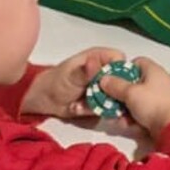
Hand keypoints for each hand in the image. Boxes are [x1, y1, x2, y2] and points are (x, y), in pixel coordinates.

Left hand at [23, 47, 143, 130]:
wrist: (45, 99)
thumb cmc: (56, 81)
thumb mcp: (70, 76)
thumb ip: (84, 71)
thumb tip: (93, 63)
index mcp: (101, 57)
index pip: (122, 61)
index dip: (120, 73)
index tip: (109, 85)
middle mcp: (106, 72)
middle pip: (123, 82)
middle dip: (109, 95)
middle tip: (90, 99)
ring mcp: (105, 87)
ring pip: (116, 98)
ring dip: (99, 105)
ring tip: (79, 105)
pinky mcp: (103, 101)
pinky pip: (108, 109)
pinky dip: (94, 112)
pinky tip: (79, 109)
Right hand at [97, 56, 169, 138]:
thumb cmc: (154, 104)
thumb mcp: (130, 92)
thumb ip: (115, 85)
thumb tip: (104, 79)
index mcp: (153, 71)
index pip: (136, 63)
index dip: (122, 69)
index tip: (112, 79)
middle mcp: (156, 83)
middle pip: (132, 84)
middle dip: (120, 95)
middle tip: (110, 101)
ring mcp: (158, 99)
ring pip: (134, 101)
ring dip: (124, 110)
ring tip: (118, 118)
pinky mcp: (158, 114)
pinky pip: (140, 113)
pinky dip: (133, 119)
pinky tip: (126, 125)